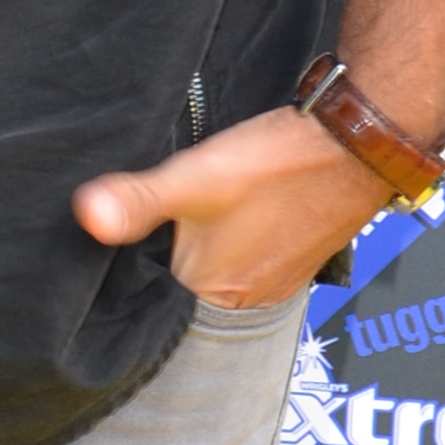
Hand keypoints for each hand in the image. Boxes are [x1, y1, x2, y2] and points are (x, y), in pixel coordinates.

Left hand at [72, 106, 389, 309]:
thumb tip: (86, 216)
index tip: (116, 244)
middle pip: (187, 285)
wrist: (358, 143)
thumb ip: (139, 200)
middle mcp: (249, 301)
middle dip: (166, 257)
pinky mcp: (297, 259)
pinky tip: (229, 213)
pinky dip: (235, 240)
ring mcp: (278, 282)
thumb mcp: (195, 177)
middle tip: (154, 220)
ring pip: (218, 270)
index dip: (131, 270)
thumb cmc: (281, 164)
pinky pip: (250, 258)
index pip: (154, 298)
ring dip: (202, 247)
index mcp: (216, 296)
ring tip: (189, 214)